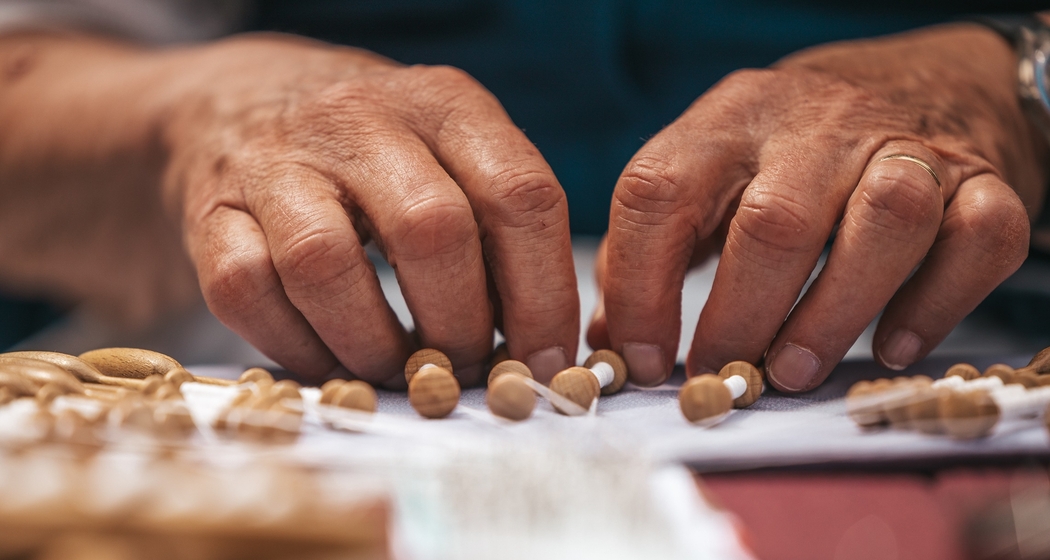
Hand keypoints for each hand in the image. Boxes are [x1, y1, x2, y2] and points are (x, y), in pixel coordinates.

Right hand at [165, 35, 577, 384]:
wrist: (242, 103)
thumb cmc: (377, 154)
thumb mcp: (452, 157)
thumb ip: (501, 232)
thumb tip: (537, 349)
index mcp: (444, 103)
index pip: (520, 195)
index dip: (543, 294)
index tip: (544, 360)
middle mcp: (360, 118)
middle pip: (431, 232)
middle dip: (459, 327)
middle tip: (463, 370)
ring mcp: (276, 160)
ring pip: (328, 267)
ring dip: (374, 347)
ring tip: (397, 370)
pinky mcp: (211, 210)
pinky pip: (248, 293)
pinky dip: (298, 348)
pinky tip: (331, 359)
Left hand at [589, 24, 1045, 390]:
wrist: (922, 79)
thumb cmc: (794, 149)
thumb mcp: (714, 170)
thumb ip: (659, 246)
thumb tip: (612, 339)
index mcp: (731, 119)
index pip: (658, 192)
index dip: (639, 286)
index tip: (641, 360)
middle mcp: (817, 123)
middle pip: (774, 223)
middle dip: (739, 317)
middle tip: (722, 376)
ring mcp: (908, 145)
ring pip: (883, 225)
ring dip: (833, 315)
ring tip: (795, 369)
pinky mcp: (984, 178)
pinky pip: (976, 240)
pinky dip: (935, 305)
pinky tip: (893, 346)